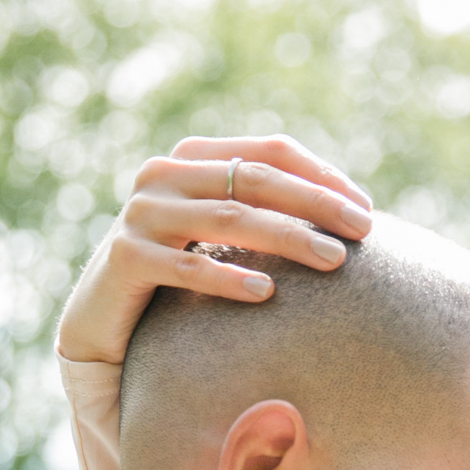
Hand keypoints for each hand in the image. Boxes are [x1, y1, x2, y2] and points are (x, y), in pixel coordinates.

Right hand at [57, 134, 373, 364]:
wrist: (103, 318)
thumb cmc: (178, 277)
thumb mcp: (220, 236)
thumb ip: (263, 215)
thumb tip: (350, 217)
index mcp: (194, 158)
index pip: (269, 152)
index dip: (321, 175)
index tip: (366, 209)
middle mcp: (164, 175)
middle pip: (255, 179)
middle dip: (316, 203)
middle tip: (364, 231)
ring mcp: (143, 214)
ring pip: (228, 218)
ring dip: (287, 238)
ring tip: (334, 262)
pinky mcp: (126, 258)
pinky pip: (187, 268)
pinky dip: (228, 278)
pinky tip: (266, 292)